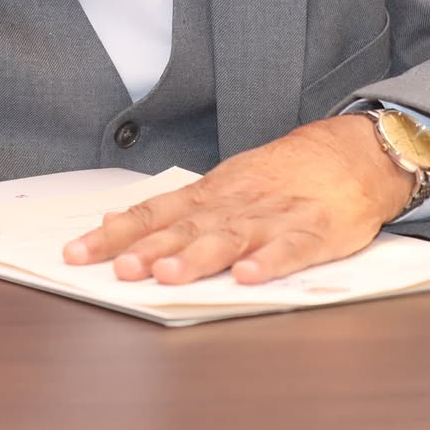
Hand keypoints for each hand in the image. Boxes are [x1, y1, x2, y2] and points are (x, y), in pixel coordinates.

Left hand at [62, 115, 415, 284]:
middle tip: (119, 268)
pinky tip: (249, 276)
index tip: (76, 254)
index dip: (116, 234)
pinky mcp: (316, 232)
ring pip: (231, 237)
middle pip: (187, 227)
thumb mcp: (224, 185)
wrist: (353, 153)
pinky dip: (271, 261)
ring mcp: (276, 217)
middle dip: (150, 248)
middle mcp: (236, 204)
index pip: (154, 212)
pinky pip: (292, 249)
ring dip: (198, 256)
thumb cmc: (283, 176)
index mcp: (212, 195)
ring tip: (169, 275)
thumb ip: (173, 210)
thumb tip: (112, 224)